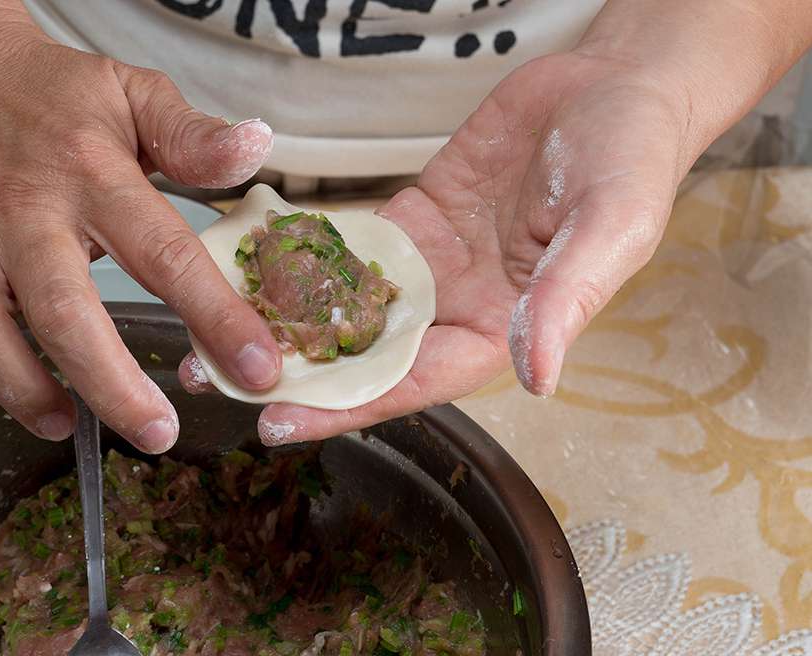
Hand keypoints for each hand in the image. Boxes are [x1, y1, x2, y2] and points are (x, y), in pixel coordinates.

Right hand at [0, 11, 280, 451]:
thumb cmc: (54, 90)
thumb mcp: (134, 95)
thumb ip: (192, 135)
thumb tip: (257, 146)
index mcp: (94, 175)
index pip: (164, 253)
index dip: (216, 316)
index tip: (257, 367)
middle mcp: (29, 212)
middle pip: (63, 307)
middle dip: (111, 381)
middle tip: (158, 432)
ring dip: (17, 383)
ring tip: (63, 423)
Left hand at [182, 51, 691, 442]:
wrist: (611, 87)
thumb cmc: (630, 158)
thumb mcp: (611, 227)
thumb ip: (568, 300)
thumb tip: (536, 376)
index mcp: (504, 329)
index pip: (416, 382)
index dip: (348, 407)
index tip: (279, 423)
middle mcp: (458, 307)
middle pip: (365, 353)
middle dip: (293, 371)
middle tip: (211, 377)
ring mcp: (431, 265)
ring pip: (348, 302)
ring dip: (284, 317)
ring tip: (207, 326)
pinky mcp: (414, 219)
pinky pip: (352, 242)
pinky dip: (304, 252)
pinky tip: (251, 260)